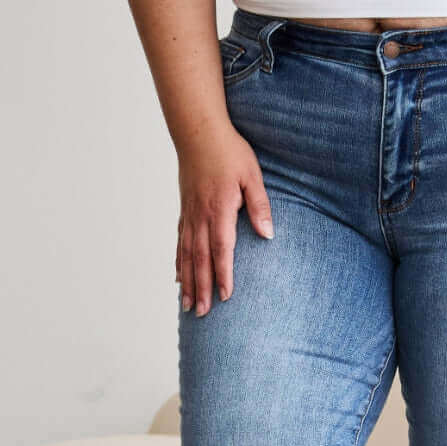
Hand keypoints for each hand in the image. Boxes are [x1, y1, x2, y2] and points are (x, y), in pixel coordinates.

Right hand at [176, 123, 273, 315]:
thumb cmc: (230, 152)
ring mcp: (189, 215)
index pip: (221, 249)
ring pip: (186, 255)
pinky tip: (179, 278)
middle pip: (199, 259)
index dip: (223, 275)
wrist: (198, 131)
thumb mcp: (252, 175)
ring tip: (187, 306)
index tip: (226, 297)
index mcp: (219, 210)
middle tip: (201, 314)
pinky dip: (179, 263)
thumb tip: (268, 234)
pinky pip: (180, 243)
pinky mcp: (185, 211)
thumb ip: (260, 206)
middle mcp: (200, 216)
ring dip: (188, 282)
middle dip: (202, 288)